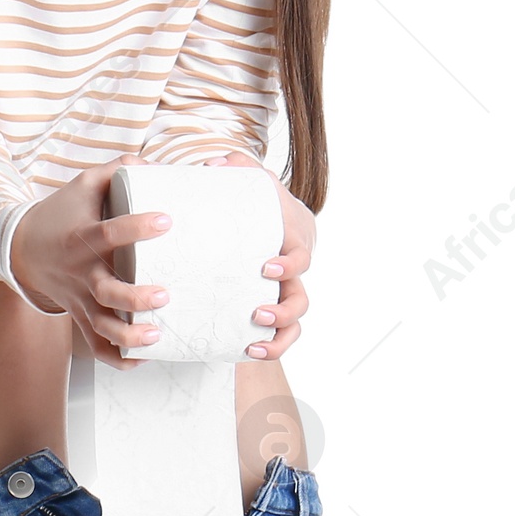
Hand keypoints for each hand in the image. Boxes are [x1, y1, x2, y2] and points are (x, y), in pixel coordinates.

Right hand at [8, 156, 175, 367]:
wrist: (22, 249)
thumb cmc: (60, 214)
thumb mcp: (82, 185)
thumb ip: (115, 171)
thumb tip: (150, 165)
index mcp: (82, 239)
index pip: (109, 233)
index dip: (137, 227)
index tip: (166, 219)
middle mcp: (81, 274)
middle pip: (106, 293)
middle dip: (135, 298)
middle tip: (164, 294)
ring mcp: (80, 299)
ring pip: (102, 327)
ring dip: (128, 336)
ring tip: (156, 336)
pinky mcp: (80, 316)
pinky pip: (97, 346)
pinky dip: (117, 358)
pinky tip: (143, 358)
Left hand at [200, 151, 314, 359]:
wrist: (261, 222)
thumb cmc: (251, 203)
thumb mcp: (246, 182)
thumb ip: (233, 168)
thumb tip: (213, 164)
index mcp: (288, 241)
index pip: (300, 255)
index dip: (289, 265)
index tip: (266, 268)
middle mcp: (290, 271)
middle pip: (301, 296)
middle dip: (284, 308)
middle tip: (258, 312)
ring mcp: (283, 292)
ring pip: (295, 322)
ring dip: (280, 333)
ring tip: (255, 340)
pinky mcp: (270, 307)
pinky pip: (282, 335)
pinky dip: (273, 346)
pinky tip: (250, 351)